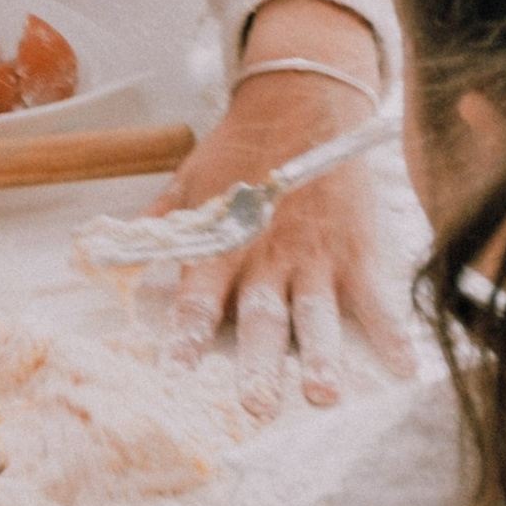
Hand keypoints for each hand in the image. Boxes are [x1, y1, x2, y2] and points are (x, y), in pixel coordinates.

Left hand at [164, 57, 409, 415]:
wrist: (300, 100)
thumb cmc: (239, 148)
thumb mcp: (189, 181)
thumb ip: (158, 224)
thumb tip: (102, 253)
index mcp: (222, 246)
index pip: (198, 300)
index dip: (186, 337)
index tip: (175, 375)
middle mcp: (267, 258)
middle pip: (261, 318)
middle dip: (259, 364)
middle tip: (256, 405)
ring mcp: (315, 256)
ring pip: (316, 314)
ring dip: (322, 356)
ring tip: (323, 395)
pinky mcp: (356, 250)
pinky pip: (375, 297)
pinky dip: (390, 333)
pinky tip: (403, 368)